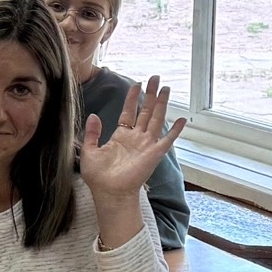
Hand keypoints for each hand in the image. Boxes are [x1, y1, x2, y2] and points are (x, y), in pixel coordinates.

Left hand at [78, 75, 184, 201]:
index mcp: (121, 136)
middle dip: (151, 94)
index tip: (137, 84)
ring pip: (156, 119)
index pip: (129, 112)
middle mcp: (136, 138)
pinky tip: (182, 119)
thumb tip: (93, 115)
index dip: (133, 98)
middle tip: (155, 78)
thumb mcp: (89, 151)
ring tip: (166, 88)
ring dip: (161, 104)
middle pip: (146, 111)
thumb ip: (92, 133)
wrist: (109, 192)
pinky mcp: (154, 153)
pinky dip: (175, 130)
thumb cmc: (99, 177)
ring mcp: (147, 145)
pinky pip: (168, 140)